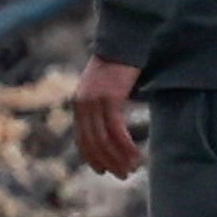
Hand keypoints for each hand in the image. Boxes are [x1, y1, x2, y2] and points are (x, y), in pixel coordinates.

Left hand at [68, 57, 143, 179]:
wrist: (124, 41)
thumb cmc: (119, 65)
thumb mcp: (105, 89)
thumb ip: (103, 107)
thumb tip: (110, 127)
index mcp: (79, 103)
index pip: (82, 138)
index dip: (92, 157)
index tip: (103, 171)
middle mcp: (83, 104)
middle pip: (93, 143)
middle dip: (108, 162)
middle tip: (123, 175)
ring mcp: (96, 101)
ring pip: (105, 140)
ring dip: (120, 158)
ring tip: (133, 169)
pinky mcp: (110, 98)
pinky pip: (117, 130)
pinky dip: (126, 147)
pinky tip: (137, 155)